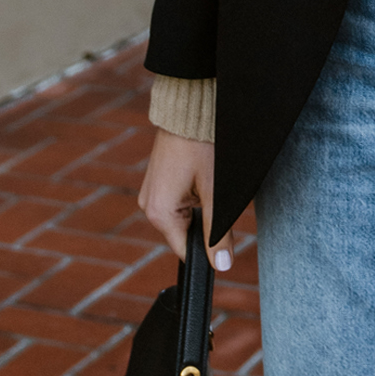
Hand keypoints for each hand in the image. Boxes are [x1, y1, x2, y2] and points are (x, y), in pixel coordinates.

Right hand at [139, 129, 234, 271]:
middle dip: (205, 223)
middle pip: (184, 233)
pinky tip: (201, 175)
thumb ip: (218, 231)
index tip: (226, 238)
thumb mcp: (214, 191)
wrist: (188, 110)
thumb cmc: (200, 146)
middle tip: (218, 196)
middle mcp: (148, 206)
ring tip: (208, 181)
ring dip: (200, 207)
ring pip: (183, 216)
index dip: (207, 249)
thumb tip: (222, 266)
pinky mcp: (157, 181)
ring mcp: (151, 192)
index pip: (185, 250)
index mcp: (159, 213)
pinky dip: (193, 194)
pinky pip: (177, 200)